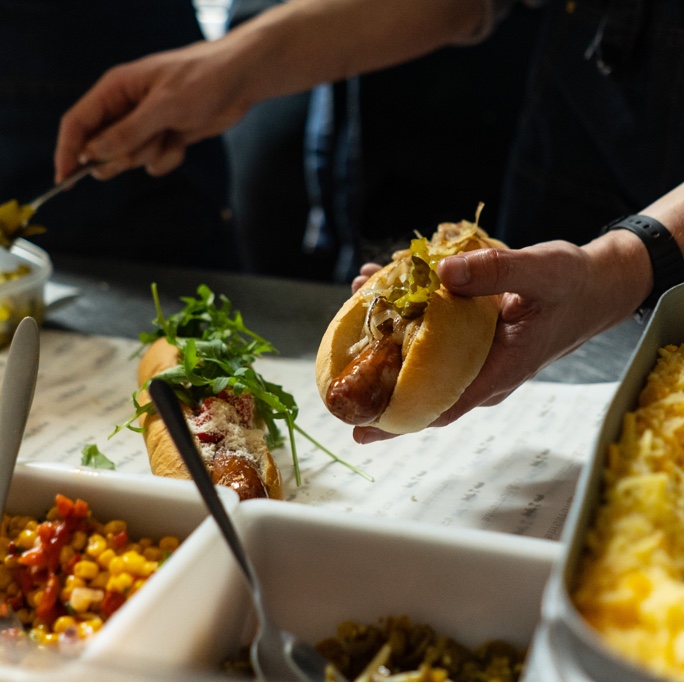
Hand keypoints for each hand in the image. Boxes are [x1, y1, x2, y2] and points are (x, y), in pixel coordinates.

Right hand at [54, 39, 247, 182]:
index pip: (78, 123)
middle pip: (102, 147)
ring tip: (171, 134)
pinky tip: (182, 141)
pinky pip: (155, 164)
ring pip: (130, 159)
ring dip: (151, 155)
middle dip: (122, 156)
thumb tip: (93, 154)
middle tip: (147, 144)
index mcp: (115, 90)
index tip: (63, 180)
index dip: (68, 152)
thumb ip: (128, 132)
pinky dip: (169, 159)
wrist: (238, 82)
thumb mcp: (164, 106)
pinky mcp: (164, 139)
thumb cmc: (200, 82)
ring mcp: (145, 126)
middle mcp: (125, 109)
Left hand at [353, 235, 649, 443]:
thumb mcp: (543, 271)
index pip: (441, 407)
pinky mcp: (473, 336)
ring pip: (423, 355)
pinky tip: (391, 281)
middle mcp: (481, 371)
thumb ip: (496, 271)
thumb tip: (443, 275)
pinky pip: (434, 332)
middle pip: (421, 384)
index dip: (398, 422)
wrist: (596, 285)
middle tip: (344, 349)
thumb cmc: (575, 285)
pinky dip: (409, 311)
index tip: (359, 430)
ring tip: (361, 293)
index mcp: (499, 371)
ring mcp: (475, 355)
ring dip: (389, 329)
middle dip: (379, 368)